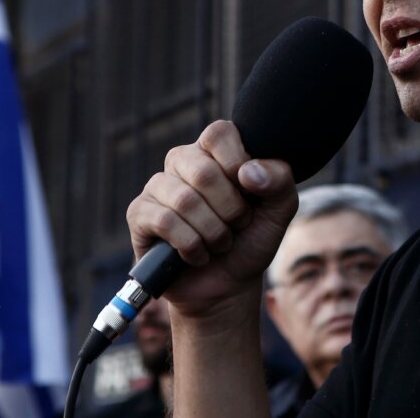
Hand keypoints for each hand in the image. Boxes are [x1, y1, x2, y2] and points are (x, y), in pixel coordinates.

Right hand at [126, 120, 298, 318]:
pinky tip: (197, 254)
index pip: (219, 133)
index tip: (250, 192)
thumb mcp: (280, 210)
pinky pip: (164, 221)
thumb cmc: (251, 239)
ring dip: (213, 232)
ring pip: (185, 200)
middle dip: (231, 210)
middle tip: (237, 226)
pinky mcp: (139, 213)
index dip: (237, 164)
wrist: (228, 285)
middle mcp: (183, 161)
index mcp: (215, 150)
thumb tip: (248, 171)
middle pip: (204, 171)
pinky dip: (191, 245)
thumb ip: (279, 181)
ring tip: (219, 243)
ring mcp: (158, 186)